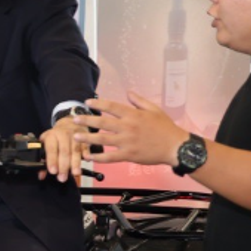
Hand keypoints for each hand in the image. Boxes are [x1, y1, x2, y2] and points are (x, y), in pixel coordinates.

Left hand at [38, 117, 85, 181]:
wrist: (68, 122)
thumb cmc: (56, 136)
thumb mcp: (46, 143)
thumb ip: (43, 159)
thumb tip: (41, 175)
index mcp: (52, 136)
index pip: (51, 148)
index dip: (52, 160)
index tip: (53, 171)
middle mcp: (63, 134)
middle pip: (64, 151)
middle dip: (64, 166)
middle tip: (62, 178)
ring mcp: (75, 135)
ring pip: (75, 150)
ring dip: (76, 163)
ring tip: (75, 174)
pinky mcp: (85, 136)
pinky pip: (86, 145)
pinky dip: (86, 152)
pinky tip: (87, 160)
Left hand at [72, 92, 186, 166]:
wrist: (175, 146)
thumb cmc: (166, 128)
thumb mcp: (154, 109)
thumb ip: (139, 101)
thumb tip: (128, 92)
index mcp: (133, 115)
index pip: (111, 106)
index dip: (98, 104)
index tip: (87, 102)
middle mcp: (128, 127)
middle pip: (102, 122)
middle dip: (86, 120)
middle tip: (75, 119)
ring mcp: (127, 142)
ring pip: (102, 139)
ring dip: (87, 138)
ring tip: (76, 136)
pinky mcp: (128, 155)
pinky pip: (110, 157)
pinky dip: (98, 157)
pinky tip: (89, 157)